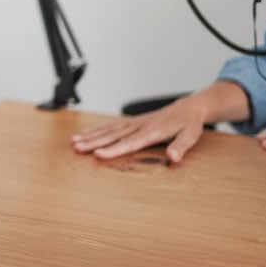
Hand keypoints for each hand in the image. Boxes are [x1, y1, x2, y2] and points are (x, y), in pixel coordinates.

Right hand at [71, 96, 208, 163]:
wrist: (186, 108)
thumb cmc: (188, 124)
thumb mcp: (190, 136)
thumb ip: (181, 147)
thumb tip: (173, 158)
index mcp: (152, 131)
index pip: (129, 143)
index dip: (113, 150)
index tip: (98, 154)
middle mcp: (139, 126)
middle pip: (112, 136)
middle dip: (93, 142)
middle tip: (76, 147)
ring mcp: (133, 123)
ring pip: (108, 130)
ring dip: (90, 136)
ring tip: (74, 142)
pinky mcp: (130, 122)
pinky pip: (110, 126)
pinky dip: (97, 129)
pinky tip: (85, 133)